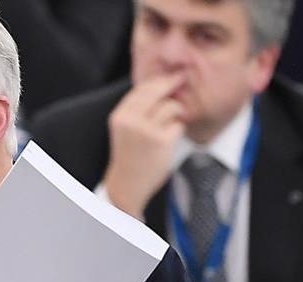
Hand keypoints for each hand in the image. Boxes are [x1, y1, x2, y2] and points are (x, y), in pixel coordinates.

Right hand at [102, 74, 186, 218]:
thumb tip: (164, 83)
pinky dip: (178, 130)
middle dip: (172, 85)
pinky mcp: (162, 141)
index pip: (142, 88)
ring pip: (172, 106)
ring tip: (168, 126)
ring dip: (176, 114)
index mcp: (120, 116)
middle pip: (158, 91)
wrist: (128, 184)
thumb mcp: (125, 128)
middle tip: (182, 80)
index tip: (173, 77)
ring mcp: (147, 131)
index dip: (160, 80)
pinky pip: (179, 124)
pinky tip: (168, 140)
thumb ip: (139, 108)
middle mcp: (131, 121)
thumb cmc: (130, 155)